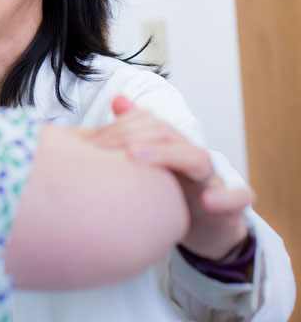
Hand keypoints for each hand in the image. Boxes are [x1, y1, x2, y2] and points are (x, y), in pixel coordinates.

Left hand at [87, 96, 250, 258]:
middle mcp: (189, 155)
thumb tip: (118, 99)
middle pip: (166, 135)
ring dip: (168, 155)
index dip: (117, 129)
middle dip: (133, 137)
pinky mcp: (232, 204)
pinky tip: (209, 201)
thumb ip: (134, 133)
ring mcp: (212, 178)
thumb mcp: (154, 163)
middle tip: (103, 149)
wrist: (213, 225)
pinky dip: (227, 198)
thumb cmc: (175, 192)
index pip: (145, 124)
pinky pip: (237, 198)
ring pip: (198, 158)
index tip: (87, 144)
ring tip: (137, 156)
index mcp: (169, 145)